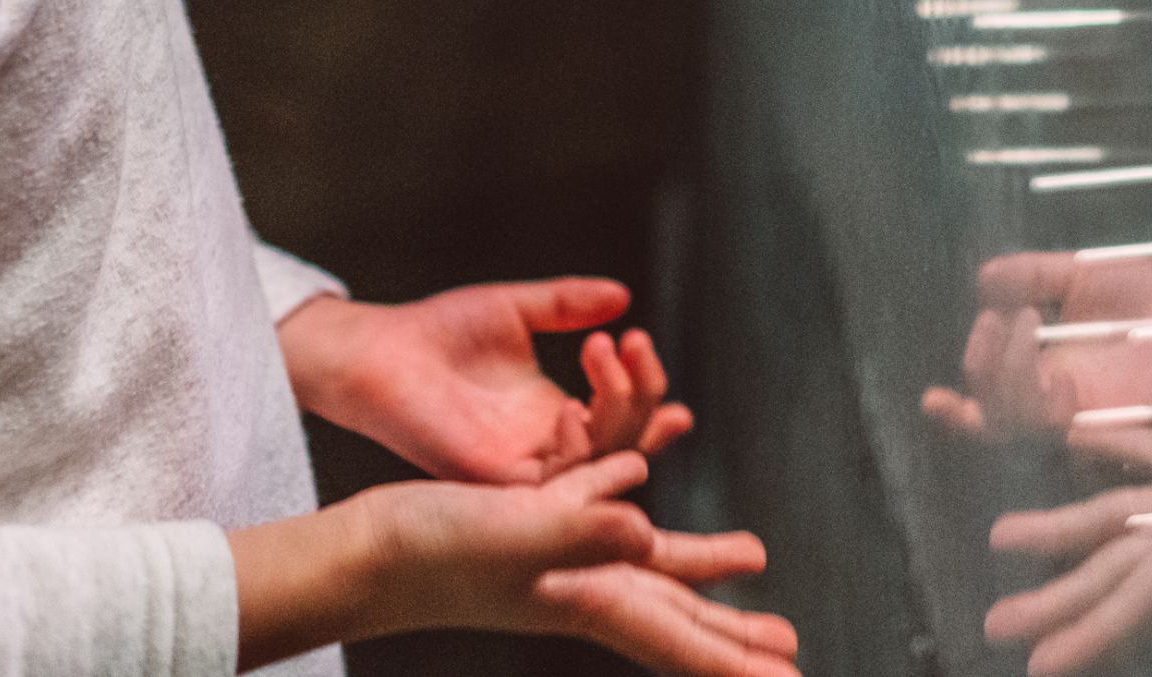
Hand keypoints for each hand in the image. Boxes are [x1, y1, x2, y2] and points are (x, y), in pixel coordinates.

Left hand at [282, 280, 693, 482]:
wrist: (380, 348)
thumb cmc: (438, 331)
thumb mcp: (516, 308)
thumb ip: (568, 303)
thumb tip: (623, 295)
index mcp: (553, 411)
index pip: (622, 418)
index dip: (651, 397)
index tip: (657, 358)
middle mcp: (545, 444)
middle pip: (624, 441)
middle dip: (642, 394)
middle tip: (633, 343)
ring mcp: (523, 465)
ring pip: (600, 463)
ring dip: (617, 410)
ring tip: (604, 350)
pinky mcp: (495, 479)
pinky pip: (553, 485)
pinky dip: (575, 451)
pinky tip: (573, 409)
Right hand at [361, 453, 798, 676]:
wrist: (362, 554)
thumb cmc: (427, 551)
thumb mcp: (507, 532)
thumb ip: (573, 528)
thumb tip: (640, 529)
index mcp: (582, 596)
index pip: (674, 635)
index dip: (733, 659)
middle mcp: (576, 588)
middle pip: (674, 615)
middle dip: (733, 633)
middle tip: (790, 647)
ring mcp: (552, 565)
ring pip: (647, 570)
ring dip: (701, 573)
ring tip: (750, 559)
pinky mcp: (529, 534)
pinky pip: (602, 522)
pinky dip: (632, 513)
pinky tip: (640, 491)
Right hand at [921, 242, 1151, 442]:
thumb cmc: (1143, 286)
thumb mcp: (1075, 273)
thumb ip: (1031, 276)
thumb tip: (983, 280)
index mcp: (1043, 372)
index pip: (990, 405)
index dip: (957, 413)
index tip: (932, 400)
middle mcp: (1058, 400)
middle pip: (995, 419)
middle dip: (981, 373)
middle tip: (996, 320)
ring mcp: (1088, 413)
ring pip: (1023, 425)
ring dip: (1010, 378)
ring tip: (1026, 321)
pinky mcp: (1119, 418)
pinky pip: (1073, 430)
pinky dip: (1053, 407)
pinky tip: (1060, 375)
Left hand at [980, 411, 1151, 676]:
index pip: (1138, 603)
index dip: (1087, 639)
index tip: (1039, 669)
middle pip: (1109, 577)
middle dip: (1055, 605)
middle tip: (996, 627)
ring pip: (1112, 522)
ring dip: (1059, 532)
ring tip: (1002, 538)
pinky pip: (1139, 459)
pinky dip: (1101, 453)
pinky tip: (1065, 442)